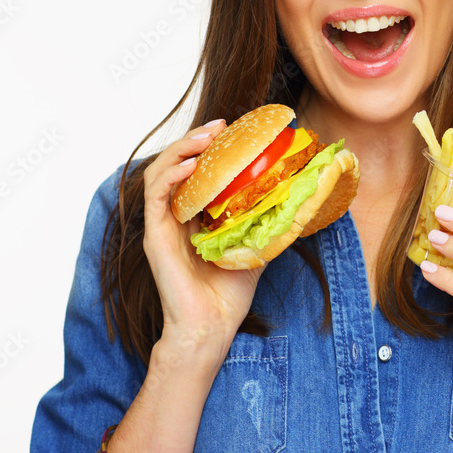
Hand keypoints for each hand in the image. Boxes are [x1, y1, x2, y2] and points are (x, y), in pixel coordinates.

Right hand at [142, 120, 263, 357]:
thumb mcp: (256, 247)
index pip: (196, 170)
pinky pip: (155, 195)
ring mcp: (162, 225)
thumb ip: (267, 223)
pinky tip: (191, 165)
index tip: (232, 129)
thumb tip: (298, 201)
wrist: (212, 327)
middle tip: (221, 126)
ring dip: (182, 149)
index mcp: (195, 216)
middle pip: (177, 164)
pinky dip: (171, 174)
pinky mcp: (154, 236)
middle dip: (197, 139)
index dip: (210, 147)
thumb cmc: (230, 293)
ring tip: (207, 137)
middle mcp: (175, 216)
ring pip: (161, 172)